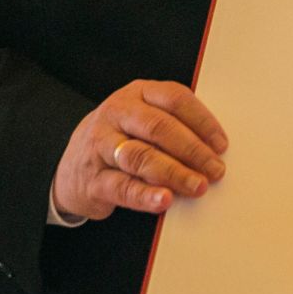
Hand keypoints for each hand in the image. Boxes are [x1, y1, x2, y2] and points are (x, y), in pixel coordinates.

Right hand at [51, 79, 227, 220]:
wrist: (71, 167)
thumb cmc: (121, 138)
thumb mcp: (142, 120)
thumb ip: (173, 125)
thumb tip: (214, 149)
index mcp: (137, 94)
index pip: (175, 99)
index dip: (202, 121)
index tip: (221, 144)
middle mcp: (117, 114)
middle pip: (159, 127)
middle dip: (192, 150)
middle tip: (215, 169)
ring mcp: (101, 145)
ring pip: (141, 156)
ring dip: (174, 173)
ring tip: (197, 186)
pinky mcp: (93, 178)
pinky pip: (123, 186)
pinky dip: (146, 195)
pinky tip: (165, 200)